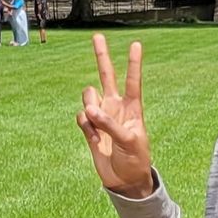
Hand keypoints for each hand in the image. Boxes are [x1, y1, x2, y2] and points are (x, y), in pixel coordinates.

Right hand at [77, 34, 152, 198]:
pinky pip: (81, 118)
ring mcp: (102, 117)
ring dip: (89, 103)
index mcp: (132, 109)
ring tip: (95, 119)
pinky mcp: (90, 129)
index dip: (133, 63)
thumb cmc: (135, 160)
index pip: (132, 81)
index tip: (136, 44)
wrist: (124, 181)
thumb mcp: (128, 142)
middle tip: (97, 36)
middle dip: (102, 56)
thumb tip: (89, 109)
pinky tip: (93, 138)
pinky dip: (84, 125)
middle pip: (107, 76)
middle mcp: (116, 107)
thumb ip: (109, 124)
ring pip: (89, 96)